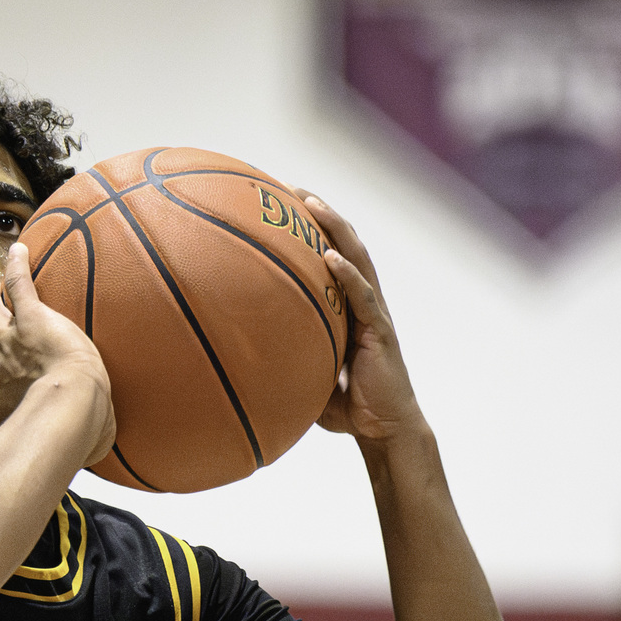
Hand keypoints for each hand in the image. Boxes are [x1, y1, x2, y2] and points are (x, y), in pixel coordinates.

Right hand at [0, 242, 115, 462]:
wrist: (74, 405)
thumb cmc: (78, 430)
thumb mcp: (73, 439)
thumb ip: (81, 440)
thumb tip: (97, 451)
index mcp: (10, 396)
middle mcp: (4, 367)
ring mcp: (14, 340)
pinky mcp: (33, 318)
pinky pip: (18, 287)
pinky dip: (15, 267)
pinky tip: (18, 249)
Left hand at [296, 192, 424, 445]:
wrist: (386, 431)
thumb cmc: (348, 408)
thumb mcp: (306, 378)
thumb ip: (283, 361)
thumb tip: (235, 361)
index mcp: (348, 308)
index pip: (330, 257)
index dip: (311, 230)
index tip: (281, 205)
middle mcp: (364, 302)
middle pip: (344, 245)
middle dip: (320, 213)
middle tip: (290, 188)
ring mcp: (375, 314)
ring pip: (357, 260)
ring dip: (335, 229)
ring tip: (312, 204)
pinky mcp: (381, 331)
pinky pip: (363, 297)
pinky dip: (347, 275)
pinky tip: (329, 257)